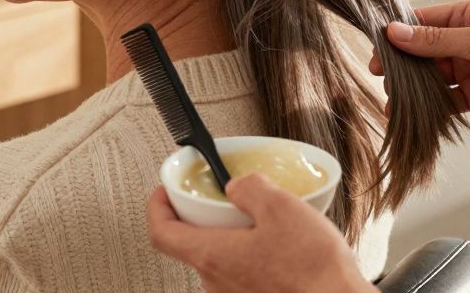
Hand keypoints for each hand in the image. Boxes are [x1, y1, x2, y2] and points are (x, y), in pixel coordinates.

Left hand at [147, 175, 376, 292]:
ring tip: (259, 222)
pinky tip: (279, 247)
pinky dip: (250, 256)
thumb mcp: (280, 206)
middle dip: (201, 218)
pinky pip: (241, 274)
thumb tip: (238, 187)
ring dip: (231, 237)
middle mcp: (216, 282)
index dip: (157, 207)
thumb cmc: (313, 269)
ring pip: (220, 260)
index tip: (163, 192)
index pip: (161, 233)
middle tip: (218, 200)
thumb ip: (249, 189)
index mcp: (212, 256)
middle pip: (191, 245)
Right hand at [375, 0, 469, 123]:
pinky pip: (448, 101)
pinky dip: (432, 108)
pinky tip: (416, 115)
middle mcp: (468, 40)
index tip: (379, 49)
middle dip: (403, 65)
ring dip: (414, 89)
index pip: (424, 21)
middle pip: (424, 51)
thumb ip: (437, 40)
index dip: (399, 34)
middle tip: (381, 77)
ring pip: (433, 78)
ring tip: (393, 102)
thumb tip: (397, 32)